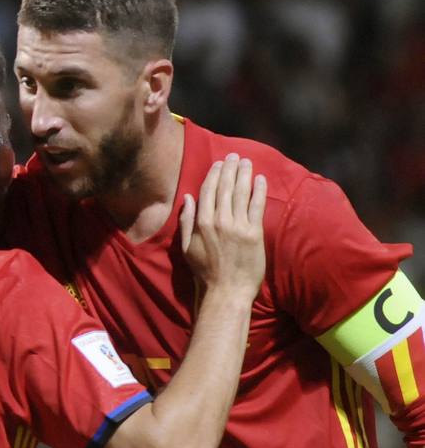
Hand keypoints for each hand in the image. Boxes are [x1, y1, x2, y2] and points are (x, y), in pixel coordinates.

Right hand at [179, 154, 266, 299]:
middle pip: (226, 188)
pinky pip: (257, 206)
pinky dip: (259, 190)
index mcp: (202, 223)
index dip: (214, 174)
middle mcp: (219, 220)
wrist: (226, 291)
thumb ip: (187, 222)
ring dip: (244, 174)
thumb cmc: (204, 272)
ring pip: (241, 193)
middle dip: (230, 169)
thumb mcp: (187, 247)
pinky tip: (260, 179)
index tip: (219, 163)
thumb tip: (188, 199)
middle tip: (235, 156)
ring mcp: (238, 226)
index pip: (208, 191)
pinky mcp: (254, 233)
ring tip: (247, 162)